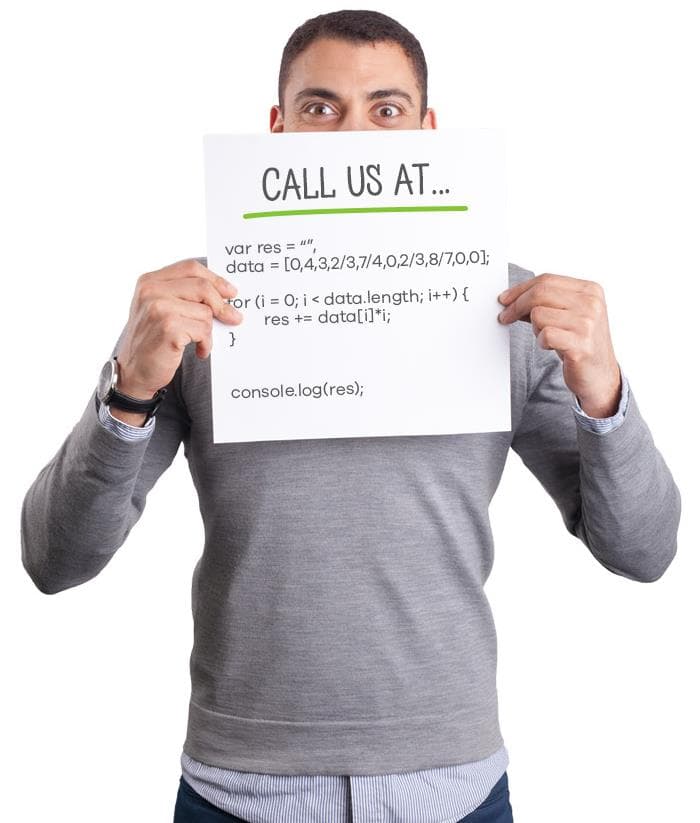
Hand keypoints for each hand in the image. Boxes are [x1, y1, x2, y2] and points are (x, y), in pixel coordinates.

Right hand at [115, 258, 242, 399]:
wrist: (133, 372)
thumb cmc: (151, 341)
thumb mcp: (159, 310)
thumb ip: (183, 296)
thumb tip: (224, 295)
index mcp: (149, 282)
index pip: (190, 268)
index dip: (214, 279)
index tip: (230, 293)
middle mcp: (151, 291)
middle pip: (202, 287)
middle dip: (222, 305)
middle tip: (234, 318)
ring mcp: (159, 309)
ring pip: (205, 312)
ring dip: (208, 332)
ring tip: (200, 342)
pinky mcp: (169, 328)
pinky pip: (204, 331)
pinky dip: (206, 344)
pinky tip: (199, 351)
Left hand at [497, 273, 621, 417]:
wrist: (600, 375)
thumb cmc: (580, 344)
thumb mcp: (568, 316)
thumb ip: (547, 303)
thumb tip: (512, 298)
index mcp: (590, 290)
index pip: (547, 279)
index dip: (521, 289)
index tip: (505, 299)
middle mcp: (591, 303)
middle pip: (540, 293)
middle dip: (516, 305)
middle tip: (505, 317)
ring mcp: (587, 323)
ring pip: (539, 314)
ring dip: (535, 328)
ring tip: (548, 337)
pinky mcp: (580, 344)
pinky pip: (545, 334)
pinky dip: (542, 342)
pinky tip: (552, 346)